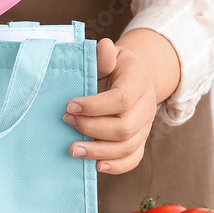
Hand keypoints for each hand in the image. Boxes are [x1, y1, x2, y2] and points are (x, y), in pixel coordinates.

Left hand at [64, 29, 181, 173]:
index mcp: (138, 82)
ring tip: (73, 149)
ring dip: (98, 151)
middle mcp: (146, 107)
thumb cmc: (115, 67)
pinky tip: (96, 166)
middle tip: (67, 122)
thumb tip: (103, 46)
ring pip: (127, 146)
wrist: (134, 78)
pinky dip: (116, 166)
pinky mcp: (140, 140)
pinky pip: (133, 159)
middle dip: (92, 128)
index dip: (94, 106)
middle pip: (124, 127)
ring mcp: (145, 126)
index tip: (70, 105)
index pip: (121, 99)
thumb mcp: (111, 56)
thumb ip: (104, 56)